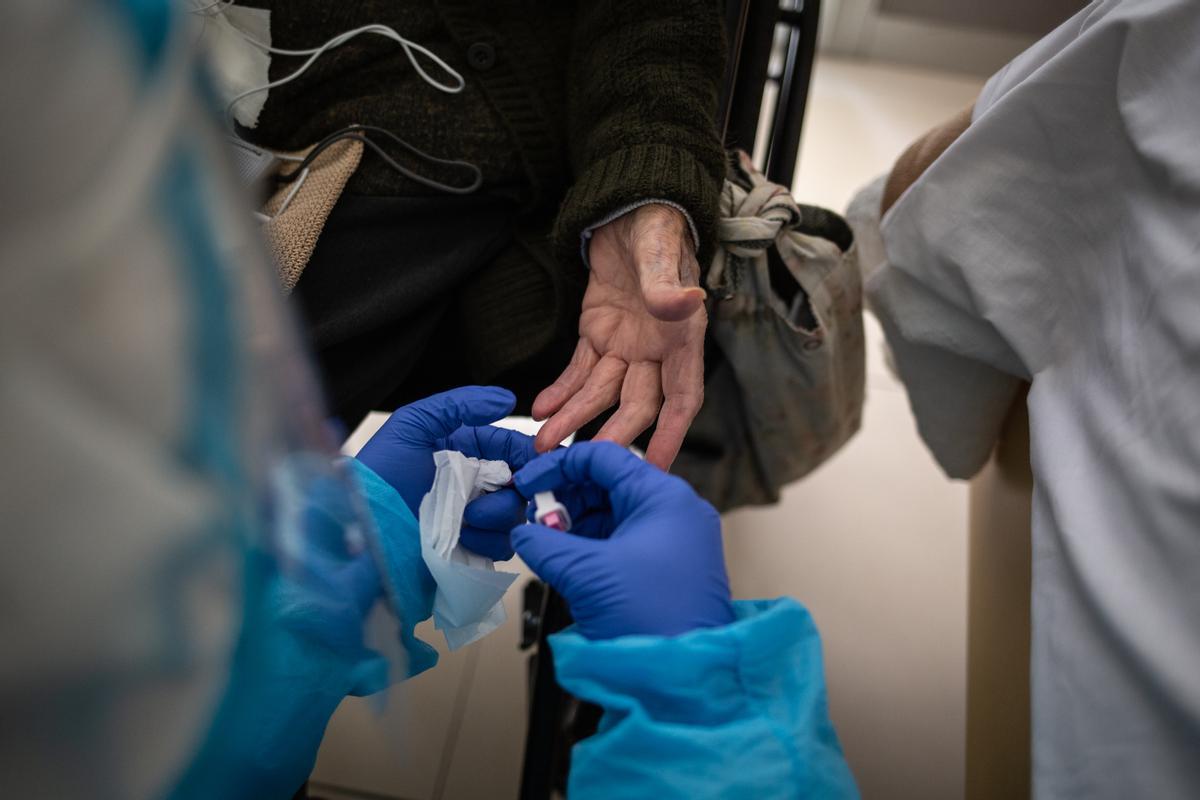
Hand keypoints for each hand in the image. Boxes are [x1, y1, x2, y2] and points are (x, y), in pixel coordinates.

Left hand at [355, 386, 537, 559]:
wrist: (358, 531)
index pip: (510, 446)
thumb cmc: (377, 476)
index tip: (536, 460)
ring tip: (465, 518)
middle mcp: (472, 483)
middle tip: (496, 493)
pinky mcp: (470, 549)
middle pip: (521, 482)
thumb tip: (506, 399)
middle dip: (516, 487)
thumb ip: (458, 405)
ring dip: (497, 515)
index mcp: (463, 451)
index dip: (527, 452)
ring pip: (514, 514)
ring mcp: (472, 518)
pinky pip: (500, 545)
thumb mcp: (411, 426)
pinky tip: (462, 538)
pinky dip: (487, 542)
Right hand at [511, 442, 732, 639]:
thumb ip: (544, 545)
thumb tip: (523, 532)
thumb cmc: (652, 621)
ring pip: (616, 514)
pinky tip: (568, 561)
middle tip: (534, 518)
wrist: (685, 679)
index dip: (559, 466)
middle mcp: (676, 512)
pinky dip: (594, 545)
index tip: (529, 483)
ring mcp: (676, 541)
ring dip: (577, 524)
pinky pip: (625, 541)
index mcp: (664, 498)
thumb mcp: (585, 574)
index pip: (604, 458)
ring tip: (548, 543)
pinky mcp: (671, 568)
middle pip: (610, 484)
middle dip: (567, 498)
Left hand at [533, 204, 706, 468]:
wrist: (630, 204)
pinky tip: (541, 409)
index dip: (671, 434)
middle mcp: (657, 349)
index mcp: (682, 336)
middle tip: (585, 463)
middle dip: (611, 435)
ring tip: (544, 442)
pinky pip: (579, 369)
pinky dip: (561, 390)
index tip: (656, 468)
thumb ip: (666, 283)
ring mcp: (626, 344)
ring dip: (574, 418)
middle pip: (637, 404)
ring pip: (601, 393)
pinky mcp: (598, 332)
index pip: (682, 397)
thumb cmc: (657, 225)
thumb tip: (683, 304)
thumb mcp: (661, 250)